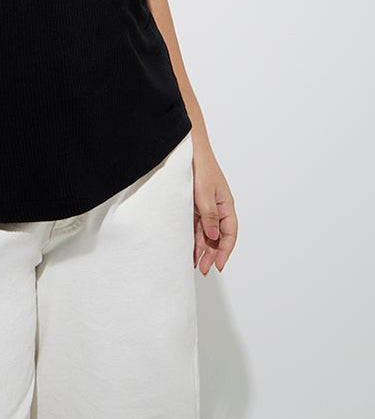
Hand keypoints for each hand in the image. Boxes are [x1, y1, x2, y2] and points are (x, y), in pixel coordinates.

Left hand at [191, 136, 237, 274]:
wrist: (188, 148)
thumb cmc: (200, 166)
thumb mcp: (204, 193)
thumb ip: (209, 216)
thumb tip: (213, 238)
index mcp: (226, 205)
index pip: (230, 233)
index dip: (225, 251)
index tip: (219, 265)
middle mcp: (218, 207)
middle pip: (219, 236)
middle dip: (212, 254)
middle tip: (204, 269)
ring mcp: (207, 206)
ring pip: (207, 232)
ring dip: (202, 248)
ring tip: (195, 264)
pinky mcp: (195, 203)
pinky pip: (196, 225)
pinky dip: (194, 237)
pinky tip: (189, 247)